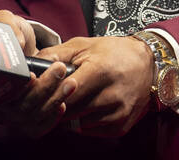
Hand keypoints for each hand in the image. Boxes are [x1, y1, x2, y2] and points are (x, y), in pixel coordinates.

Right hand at [0, 10, 74, 136]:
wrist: (21, 45)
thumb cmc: (11, 33)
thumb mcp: (6, 20)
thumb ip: (7, 25)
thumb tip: (18, 42)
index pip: (1, 92)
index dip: (17, 87)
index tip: (33, 75)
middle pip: (20, 107)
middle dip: (43, 89)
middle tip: (60, 69)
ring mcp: (11, 112)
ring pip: (32, 117)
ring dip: (54, 100)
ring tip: (70, 83)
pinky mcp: (26, 118)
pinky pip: (37, 127)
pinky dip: (51, 118)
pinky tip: (63, 104)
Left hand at [38, 36, 153, 136]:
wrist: (147, 64)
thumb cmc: (112, 52)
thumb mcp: (84, 45)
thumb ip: (56, 54)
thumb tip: (31, 64)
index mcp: (100, 71)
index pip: (67, 93)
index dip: (53, 94)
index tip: (43, 92)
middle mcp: (112, 95)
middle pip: (72, 111)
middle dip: (58, 107)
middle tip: (51, 101)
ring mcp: (119, 113)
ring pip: (80, 124)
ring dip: (71, 117)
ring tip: (68, 104)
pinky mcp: (122, 125)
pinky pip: (93, 131)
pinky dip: (84, 123)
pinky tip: (84, 110)